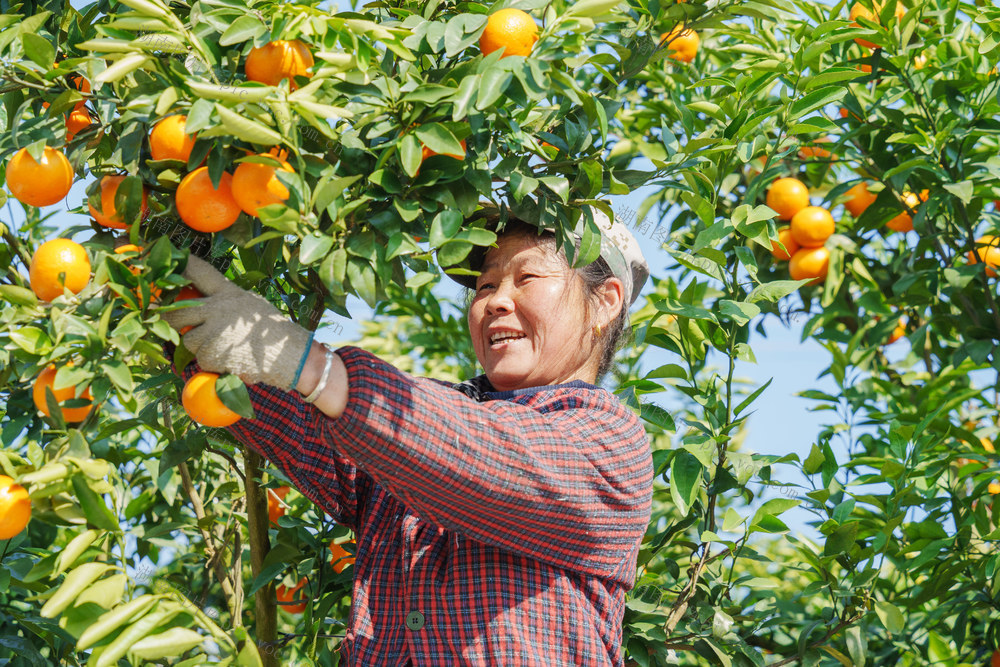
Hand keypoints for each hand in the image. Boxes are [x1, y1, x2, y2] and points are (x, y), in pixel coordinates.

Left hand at [162, 255, 311, 389]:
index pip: (199, 272)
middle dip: (173, 319)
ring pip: (188, 339)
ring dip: (200, 346)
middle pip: (177, 311)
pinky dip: (212, 362)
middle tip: (177, 324)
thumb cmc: (270, 330)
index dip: (181, 265)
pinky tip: (231, 359)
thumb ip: (224, 300)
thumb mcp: (250, 304)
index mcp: (228, 293)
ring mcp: (213, 332)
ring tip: (225, 346)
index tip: (168, 263)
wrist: (289, 355)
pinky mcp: (212, 354)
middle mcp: (218, 309)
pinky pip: (200, 358)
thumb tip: (196, 301)